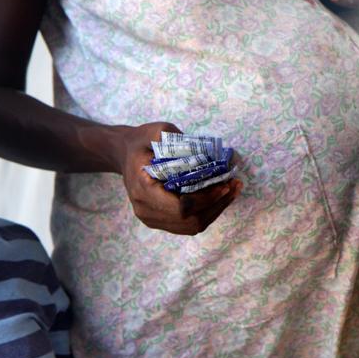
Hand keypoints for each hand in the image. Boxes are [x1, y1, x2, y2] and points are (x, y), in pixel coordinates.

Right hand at [118, 122, 241, 234]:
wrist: (124, 155)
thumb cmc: (141, 143)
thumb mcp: (156, 131)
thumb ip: (176, 138)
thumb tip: (207, 152)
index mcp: (143, 190)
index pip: (181, 208)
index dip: (205, 200)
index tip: (223, 185)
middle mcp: (146, 211)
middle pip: (190, 221)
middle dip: (217, 205)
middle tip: (234, 186)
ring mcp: (152, 219)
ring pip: (192, 226)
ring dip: (216, 210)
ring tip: (233, 191)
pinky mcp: (160, 221)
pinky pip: (189, 224)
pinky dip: (208, 212)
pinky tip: (220, 197)